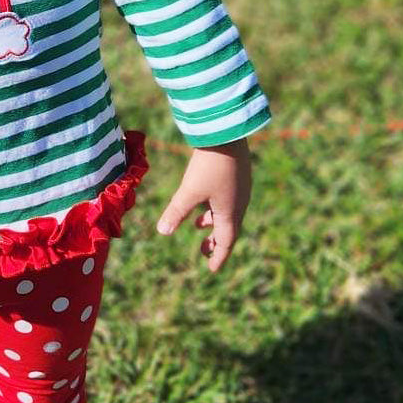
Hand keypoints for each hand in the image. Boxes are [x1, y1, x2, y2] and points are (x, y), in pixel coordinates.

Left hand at [155, 138, 252, 272]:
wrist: (227, 134)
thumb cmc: (208, 166)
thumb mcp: (189, 191)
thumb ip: (176, 211)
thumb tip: (162, 232)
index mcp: (231, 212)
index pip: (226, 241)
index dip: (218, 256)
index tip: (212, 269)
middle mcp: (239, 203)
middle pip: (228, 229)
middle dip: (215, 241)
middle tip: (203, 252)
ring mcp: (240, 189)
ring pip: (227, 213)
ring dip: (213, 222)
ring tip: (197, 225)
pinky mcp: (237, 175)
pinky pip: (227, 200)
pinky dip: (214, 207)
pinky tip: (202, 199)